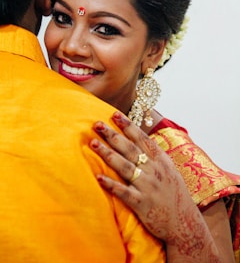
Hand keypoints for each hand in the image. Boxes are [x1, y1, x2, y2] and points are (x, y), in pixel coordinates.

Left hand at [90, 112, 201, 240]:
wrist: (185, 223)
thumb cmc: (174, 194)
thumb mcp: (169, 170)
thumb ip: (154, 155)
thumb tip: (139, 139)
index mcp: (160, 160)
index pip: (142, 138)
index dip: (128, 125)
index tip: (114, 114)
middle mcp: (154, 170)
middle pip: (130, 149)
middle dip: (113, 135)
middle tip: (97, 124)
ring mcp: (148, 186)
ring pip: (125, 166)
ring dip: (108, 154)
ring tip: (93, 143)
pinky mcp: (142, 204)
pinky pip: (124, 192)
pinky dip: (111, 184)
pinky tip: (98, 177)